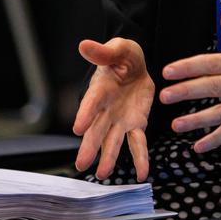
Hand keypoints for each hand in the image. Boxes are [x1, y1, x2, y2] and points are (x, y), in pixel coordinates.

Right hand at [72, 37, 154, 181]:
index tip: (78, 128)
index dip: (85, 114)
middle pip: (96, 129)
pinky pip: (138, 143)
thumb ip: (104, 52)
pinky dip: (140, 159)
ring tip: (103, 174)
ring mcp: (119, 120)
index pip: (91, 103)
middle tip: (82, 164)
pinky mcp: (135, 124)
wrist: (137, 66)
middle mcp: (106, 110)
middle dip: (90, 146)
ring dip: (109, 158)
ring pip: (113, 141)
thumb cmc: (123, 56)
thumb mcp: (118, 49)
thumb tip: (84, 44)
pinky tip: (143, 174)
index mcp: (100, 90)